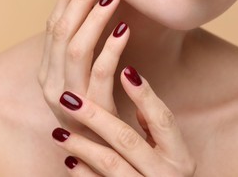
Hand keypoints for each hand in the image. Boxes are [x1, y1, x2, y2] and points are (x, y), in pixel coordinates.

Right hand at [38, 0, 128, 138]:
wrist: (105, 152)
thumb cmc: (96, 108)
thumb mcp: (81, 76)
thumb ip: (79, 48)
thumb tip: (85, 9)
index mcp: (47, 71)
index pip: (52, 26)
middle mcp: (50, 83)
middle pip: (61, 31)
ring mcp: (69, 98)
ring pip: (76, 48)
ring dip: (94, 18)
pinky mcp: (93, 110)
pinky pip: (100, 73)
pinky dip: (111, 48)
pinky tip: (124, 28)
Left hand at [52, 66, 196, 176]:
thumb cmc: (168, 176)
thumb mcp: (174, 155)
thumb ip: (157, 128)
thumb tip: (136, 98)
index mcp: (179, 157)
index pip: (162, 120)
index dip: (145, 96)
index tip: (125, 70)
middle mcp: (166, 175)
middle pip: (127, 139)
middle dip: (96, 117)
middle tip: (69, 98)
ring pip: (110, 164)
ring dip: (82, 146)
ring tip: (58, 133)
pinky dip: (84, 174)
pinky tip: (68, 161)